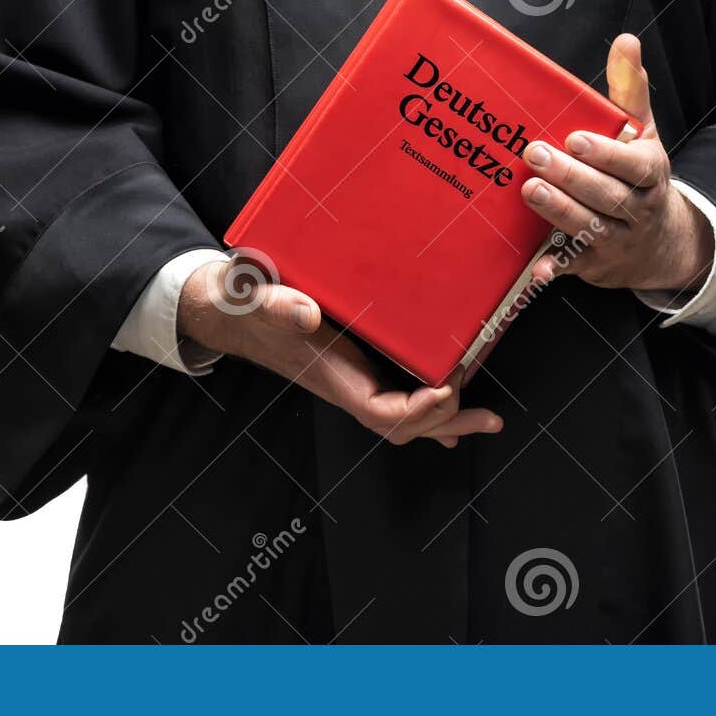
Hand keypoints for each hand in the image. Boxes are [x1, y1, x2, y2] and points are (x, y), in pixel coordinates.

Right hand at [177, 257, 501, 446]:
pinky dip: (428, 400)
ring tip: (485, 416)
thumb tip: (306, 315)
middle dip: (445, 421)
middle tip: (488, 415)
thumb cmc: (241, 299)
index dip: (416, 411)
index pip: (380, 411)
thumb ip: (273, 302)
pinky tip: (450, 398)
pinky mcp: (357, 361)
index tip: (448, 387)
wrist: (227, 305)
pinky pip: (398, 391)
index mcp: (328, 372)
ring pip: (404, 411)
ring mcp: (352, 375)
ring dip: (445, 415)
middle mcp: (345, 381)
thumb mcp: (252, 292)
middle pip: (402, 422)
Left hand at [518, 34, 712, 293]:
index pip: (633, 165)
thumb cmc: (639, 176)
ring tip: (529, 190)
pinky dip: (557, 268)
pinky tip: (537, 267)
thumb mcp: (642, 134)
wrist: (663, 244)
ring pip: (590, 227)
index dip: (605, 154)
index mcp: (649, 173)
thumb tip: (626, 40)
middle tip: (534, 155)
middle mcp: (637, 209)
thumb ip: (630, 89)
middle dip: (571, 177)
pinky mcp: (595, 265)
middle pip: (606, 195)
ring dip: (559, 211)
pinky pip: (575, 266)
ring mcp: (617, 240)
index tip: (575, 138)